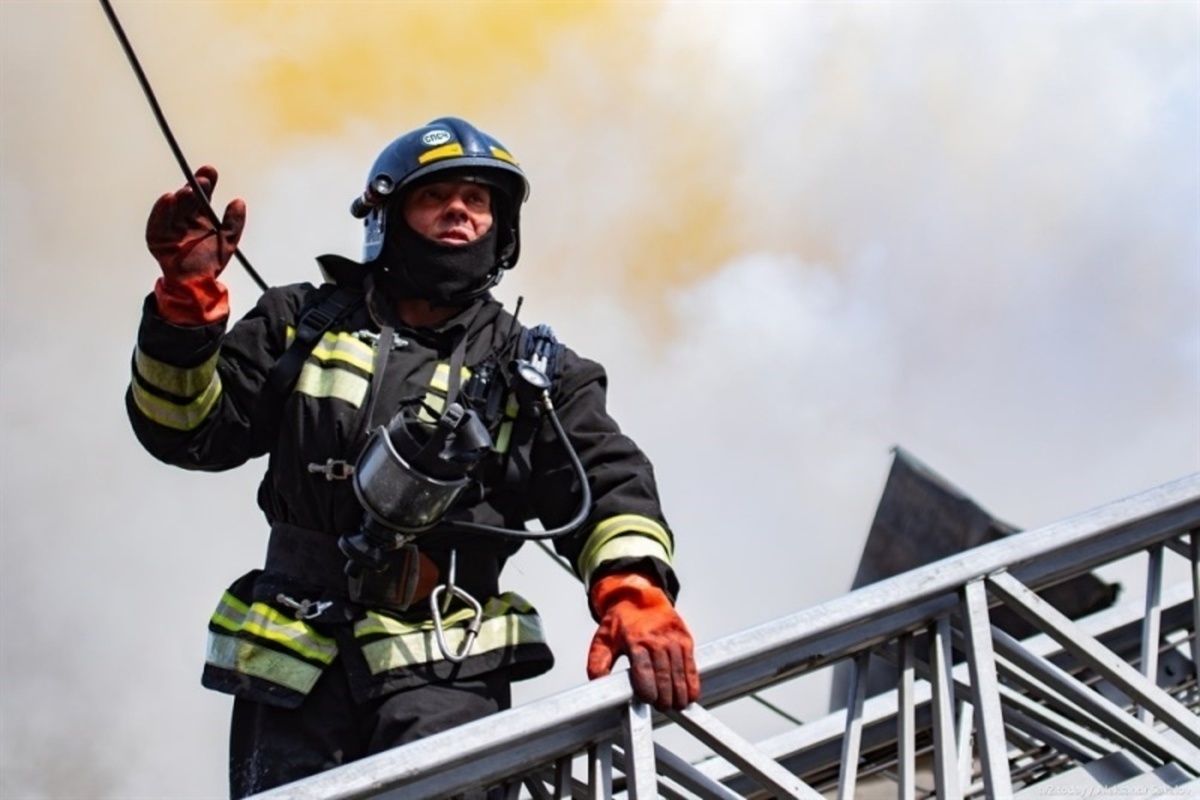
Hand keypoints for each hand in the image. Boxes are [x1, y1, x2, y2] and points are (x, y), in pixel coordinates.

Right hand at [145, 165, 245, 324]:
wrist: (196, 284)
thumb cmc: (209, 262)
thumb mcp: (227, 241)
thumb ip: (234, 223)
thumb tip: (239, 201)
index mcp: (200, 216)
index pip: (202, 195)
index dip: (206, 182)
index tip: (211, 171)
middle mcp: (183, 218)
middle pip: (188, 198)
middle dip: (194, 188)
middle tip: (202, 180)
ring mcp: (169, 226)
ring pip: (174, 207)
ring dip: (180, 198)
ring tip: (186, 191)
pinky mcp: (157, 236)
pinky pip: (157, 221)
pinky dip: (161, 210)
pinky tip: (168, 198)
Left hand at [586, 571, 700, 711]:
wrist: (640, 597)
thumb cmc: (621, 622)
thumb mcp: (603, 640)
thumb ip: (597, 663)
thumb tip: (597, 684)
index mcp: (634, 641)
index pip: (644, 671)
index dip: (648, 690)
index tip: (648, 701)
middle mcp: (656, 639)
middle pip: (664, 675)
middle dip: (664, 696)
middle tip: (661, 707)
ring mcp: (672, 639)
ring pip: (679, 672)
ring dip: (679, 693)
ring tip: (675, 706)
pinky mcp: (685, 639)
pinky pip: (690, 665)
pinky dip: (692, 682)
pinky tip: (690, 695)